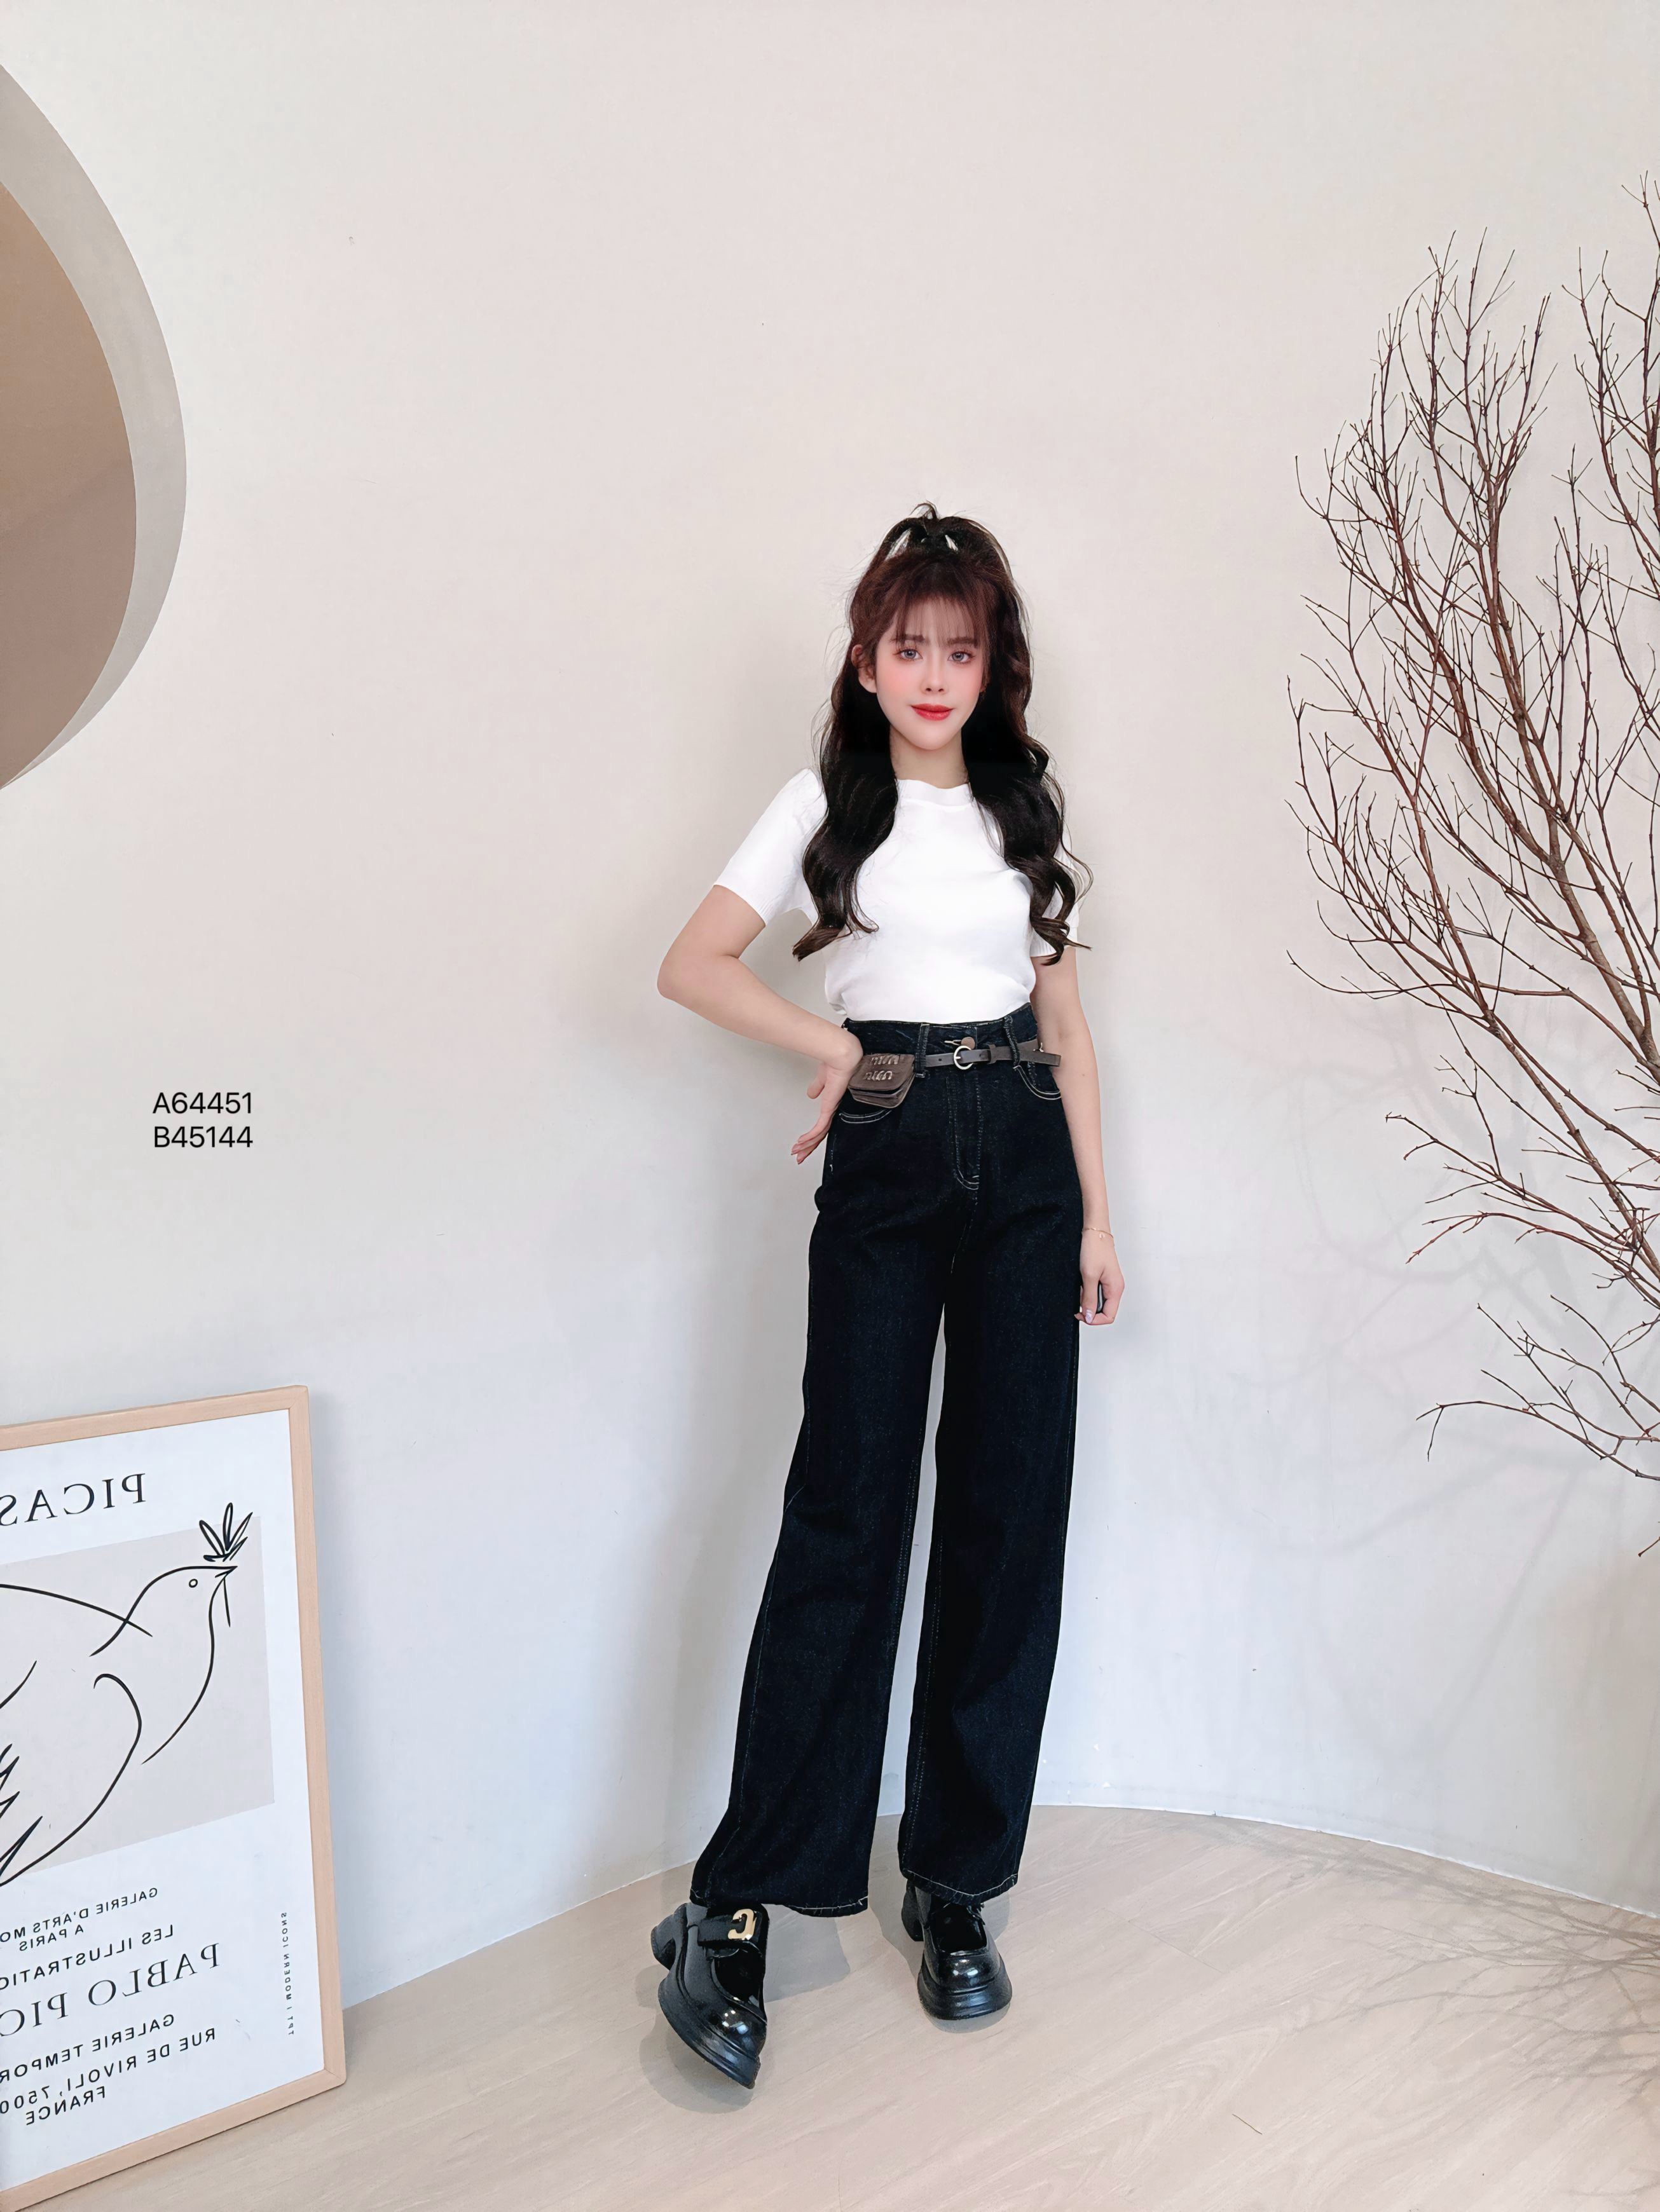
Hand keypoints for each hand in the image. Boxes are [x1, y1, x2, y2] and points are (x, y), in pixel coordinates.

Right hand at [792, 1034, 862, 1163]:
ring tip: (798, 1153)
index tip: (803, 1142)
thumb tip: (811, 1094)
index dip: (812, 1135)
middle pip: (820, 1134)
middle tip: (800, 1156)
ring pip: (819, 1135)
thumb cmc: (836, 1064)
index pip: (822, 1125)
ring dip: (807, 1145)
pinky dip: (810, 1136)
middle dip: (808, 1147)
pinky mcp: (829, 1109)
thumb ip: (817, 1087)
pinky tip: (802, 1143)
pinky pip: (820, 1128)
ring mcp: (832, 1111)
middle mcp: (833, 1110)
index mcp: (832, 1103)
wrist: (843, 1058)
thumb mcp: (822, 1079)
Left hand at [1078, 1229, 1122, 1324]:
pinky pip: (1096, 1292)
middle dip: (1090, 1309)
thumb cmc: (1095, 1249)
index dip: (1094, 1320)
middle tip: (1078, 1299)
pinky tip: (1082, 1283)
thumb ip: (1089, 1298)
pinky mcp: (1103, 1278)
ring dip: (1087, 1299)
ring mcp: (1109, 1283)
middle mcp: (1115, 1288)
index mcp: (1116, 1289)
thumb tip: (1090, 1316)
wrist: (1094, 1232)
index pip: (1109, 1316)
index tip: (1081, 1314)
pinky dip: (1087, 1291)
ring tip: (1081, 1287)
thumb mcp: (1089, 1276)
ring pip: (1099, 1302)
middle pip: (1104, 1311)